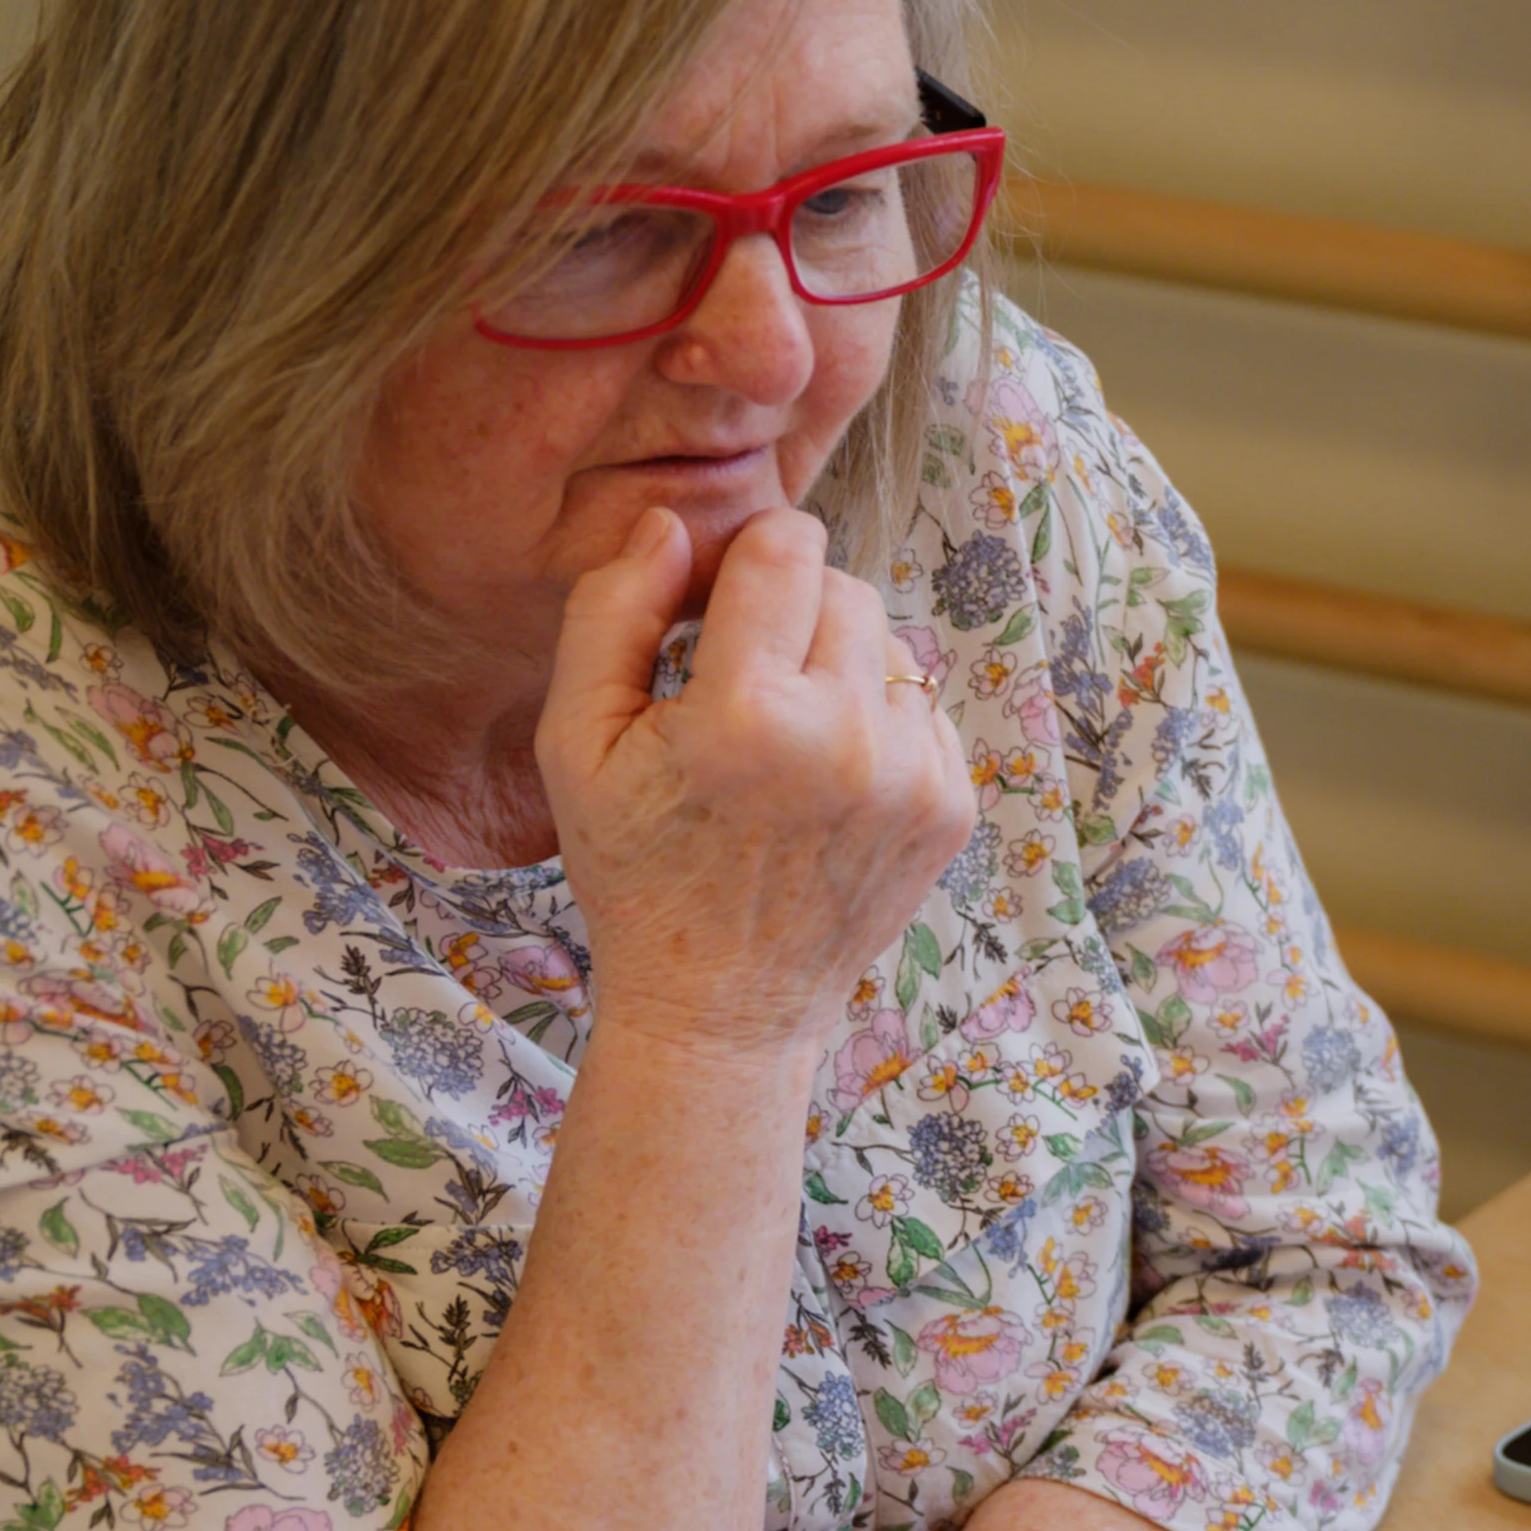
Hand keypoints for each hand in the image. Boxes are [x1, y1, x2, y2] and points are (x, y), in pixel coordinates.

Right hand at [537, 504, 969, 1065]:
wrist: (724, 1006)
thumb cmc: (637, 870)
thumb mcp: (578, 743)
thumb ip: (612, 614)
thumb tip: (669, 524)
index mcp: (747, 714)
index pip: (787, 547)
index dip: (746, 557)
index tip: (717, 600)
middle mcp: (845, 738)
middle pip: (845, 586)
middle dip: (792, 611)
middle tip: (741, 675)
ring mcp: (913, 775)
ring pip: (890, 646)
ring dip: (839, 666)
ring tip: (781, 736)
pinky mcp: (952, 806)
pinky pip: (921, 709)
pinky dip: (875, 723)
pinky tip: (823, 779)